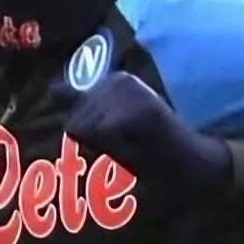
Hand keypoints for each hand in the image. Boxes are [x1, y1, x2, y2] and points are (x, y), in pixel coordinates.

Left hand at [55, 71, 229, 198]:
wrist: (191, 164)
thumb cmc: (152, 148)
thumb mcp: (112, 122)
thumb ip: (83, 105)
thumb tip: (51, 89)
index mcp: (115, 79)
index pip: (74, 107)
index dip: (93, 130)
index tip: (123, 135)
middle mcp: (121, 79)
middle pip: (77, 118)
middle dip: (97, 140)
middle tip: (132, 143)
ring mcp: (131, 92)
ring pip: (86, 126)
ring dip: (107, 146)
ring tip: (136, 144)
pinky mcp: (139, 109)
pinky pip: (101, 132)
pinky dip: (116, 147)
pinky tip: (138, 147)